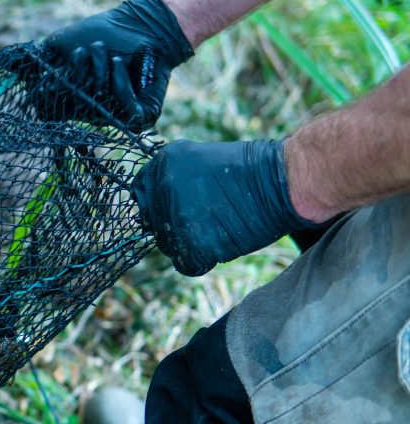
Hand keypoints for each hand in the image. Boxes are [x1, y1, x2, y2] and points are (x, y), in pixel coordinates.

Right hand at [38, 0, 192, 129]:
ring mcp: (116, 115)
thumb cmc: (100, 32)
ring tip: (106, 52)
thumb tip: (11, 69)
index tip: (52, 75)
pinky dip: (120, 84)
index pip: (54, 111)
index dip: (53, 93)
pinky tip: (119, 63)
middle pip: (76, 108)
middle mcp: (93, 112)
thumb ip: (37, 59)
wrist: (138, 25)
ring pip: (100, 107)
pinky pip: (126, 111)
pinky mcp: (140, 115)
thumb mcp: (60, 43)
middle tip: (86, 50)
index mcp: (75, 101)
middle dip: (79, 74)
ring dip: (99, 71)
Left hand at [132, 139, 321, 275]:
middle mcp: (163, 188)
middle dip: (174, 226)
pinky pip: (186, 262)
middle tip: (206, 218)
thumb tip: (157, 204)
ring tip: (218, 226)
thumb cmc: (248, 171)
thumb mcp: (199, 161)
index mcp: (163, 162)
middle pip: (154, 223)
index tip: (176, 209)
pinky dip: (200, 259)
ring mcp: (176, 217)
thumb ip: (173, 179)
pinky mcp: (193, 243)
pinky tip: (220, 241)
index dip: (158, 206)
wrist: (281, 181)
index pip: (142, 194)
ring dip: (189, 242)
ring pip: (168, 244)